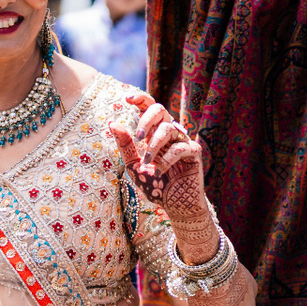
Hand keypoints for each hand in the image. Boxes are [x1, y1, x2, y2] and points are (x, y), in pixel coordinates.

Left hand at [112, 94, 206, 215]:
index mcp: (154, 133)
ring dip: (154, 145)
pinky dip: (166, 160)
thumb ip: (125, 146)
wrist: (175, 205)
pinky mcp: (194, 152)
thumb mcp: (134, 166)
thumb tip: (112, 123)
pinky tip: (160, 172)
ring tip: (147, 163)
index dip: (141, 99)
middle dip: (146, 120)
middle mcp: (169, 134)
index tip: (127, 99)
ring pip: (168, 127)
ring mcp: (183, 141)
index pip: (149, 108)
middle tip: (138, 138)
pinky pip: (180, 147)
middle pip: (160, 109)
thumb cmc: (156, 186)